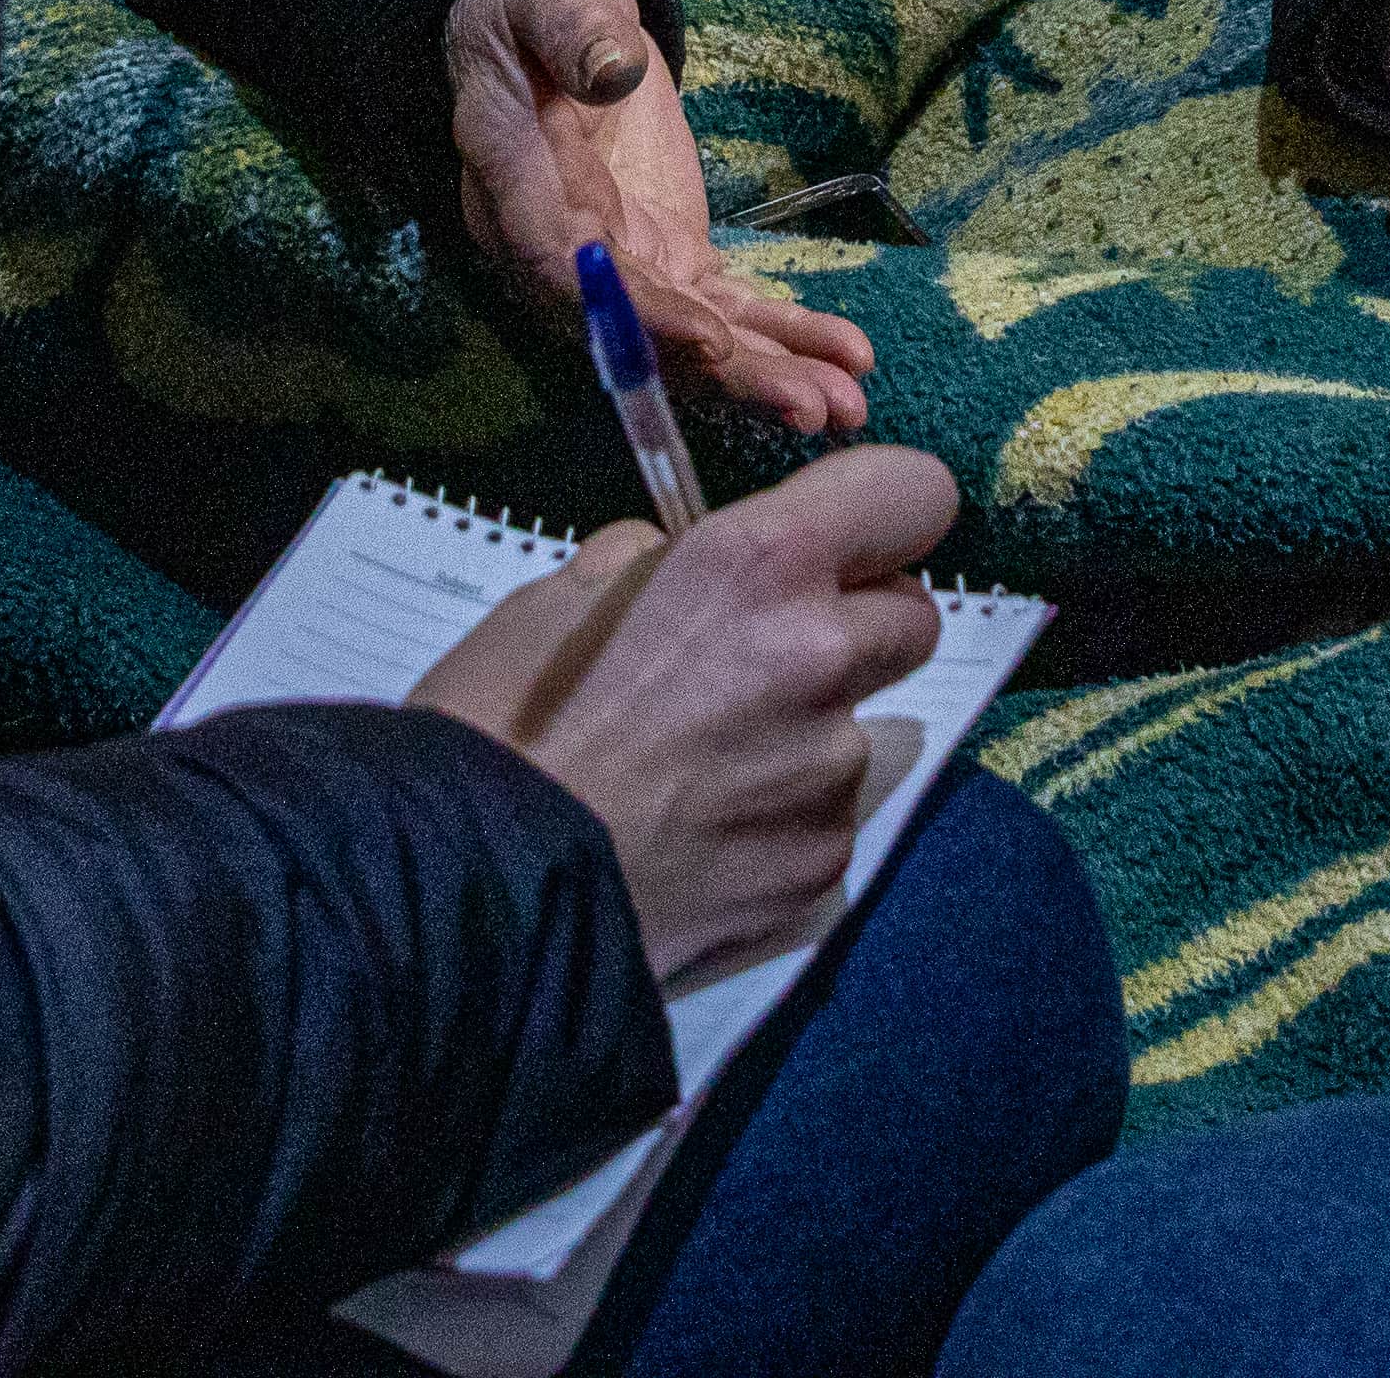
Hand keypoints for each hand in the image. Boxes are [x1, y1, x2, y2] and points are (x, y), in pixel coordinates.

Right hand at [412, 442, 958, 986]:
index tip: (845, 537)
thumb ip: (651, 563)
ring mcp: (830, 774)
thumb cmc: (498, 725)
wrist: (475, 895)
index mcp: (759, 565)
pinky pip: (827, 819)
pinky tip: (699, 835)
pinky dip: (782, 820)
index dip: (884, 513)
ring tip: (701, 768)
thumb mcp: (560, 597)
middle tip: (762, 655)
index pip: (914, 495)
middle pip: (913, 618)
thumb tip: (676, 562)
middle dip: (855, 626)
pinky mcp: (821, 867)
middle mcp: (820, 659)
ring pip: (862, 728)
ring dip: (808, 732)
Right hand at [445, 0, 876, 433]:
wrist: (550, 21)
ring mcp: (620, 263)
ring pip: (689, 340)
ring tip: (847, 407)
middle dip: (725, 374)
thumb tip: (613, 70)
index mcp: (515, 186)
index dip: (635, 314)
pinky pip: (724, 310)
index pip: (566, 271)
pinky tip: (848, 358)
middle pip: (639, 332)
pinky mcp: (666, 258)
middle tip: (808, 407)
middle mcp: (561, 251)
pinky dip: (784, 336)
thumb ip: (577, 32)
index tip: (709, 338)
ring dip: (768, 376)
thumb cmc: (538, 0)